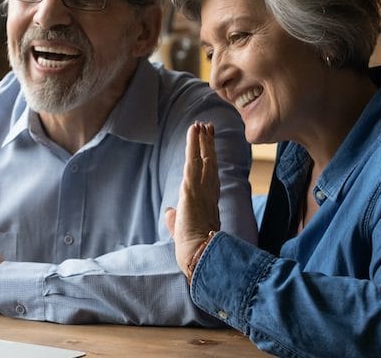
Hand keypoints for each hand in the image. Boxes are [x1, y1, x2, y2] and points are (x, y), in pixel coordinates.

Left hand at [165, 122, 221, 277]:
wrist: (199, 254)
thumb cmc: (192, 247)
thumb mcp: (181, 230)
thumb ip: (176, 219)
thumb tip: (169, 213)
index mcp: (208, 202)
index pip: (210, 176)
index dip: (211, 161)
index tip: (209, 149)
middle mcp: (209, 192)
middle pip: (210, 163)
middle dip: (209, 145)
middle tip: (208, 128)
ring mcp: (202, 188)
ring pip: (204, 158)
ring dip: (202, 140)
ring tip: (202, 125)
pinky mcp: (192, 186)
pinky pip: (194, 159)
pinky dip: (194, 143)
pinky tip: (195, 130)